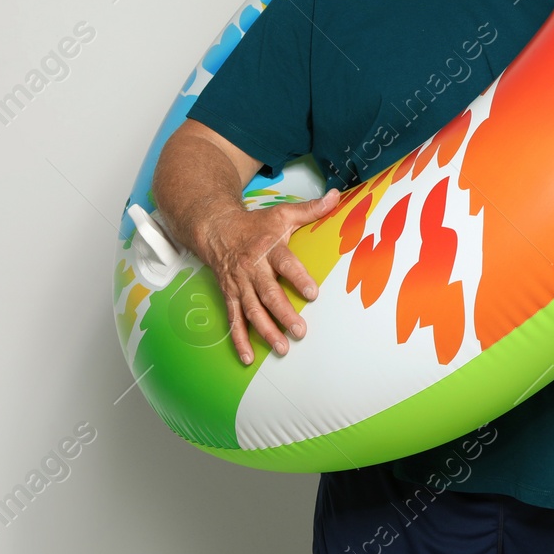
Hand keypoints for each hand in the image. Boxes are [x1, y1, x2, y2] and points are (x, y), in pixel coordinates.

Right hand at [196, 188, 340, 364]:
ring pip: (252, 311)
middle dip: (284, 314)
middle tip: (300, 331)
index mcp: (268, 248)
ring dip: (266, 331)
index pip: (285, 263)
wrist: (216, 229)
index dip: (298, 277)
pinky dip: (239, 339)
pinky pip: (233, 320)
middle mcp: (252, 269)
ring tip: (282, 348)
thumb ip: (310, 209)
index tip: (313, 292)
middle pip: (269, 294)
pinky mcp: (229, 296)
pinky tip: (248, 357)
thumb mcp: (282, 213)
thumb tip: (336, 196)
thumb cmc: (255, 225)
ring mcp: (239, 285)